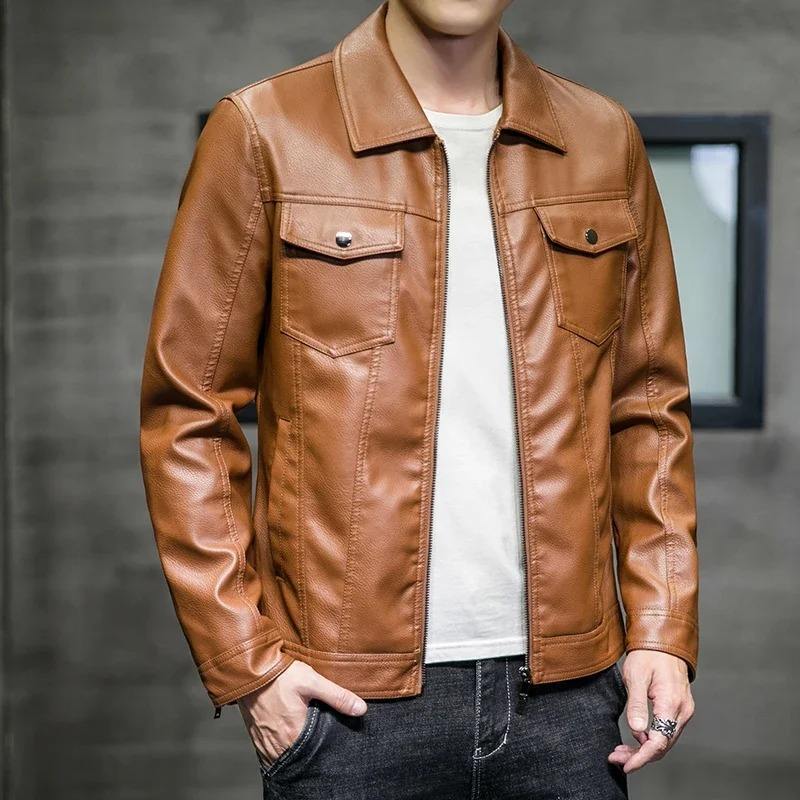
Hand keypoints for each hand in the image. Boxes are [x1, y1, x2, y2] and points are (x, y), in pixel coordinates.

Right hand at [238, 660, 367, 764]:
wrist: (247, 668)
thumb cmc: (279, 674)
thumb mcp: (312, 681)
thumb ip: (337, 696)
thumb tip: (360, 709)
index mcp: (293, 733)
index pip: (315, 752)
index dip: (325, 747)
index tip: (331, 741)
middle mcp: (277, 743)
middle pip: (299, 755)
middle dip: (309, 749)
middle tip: (317, 737)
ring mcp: (264, 740)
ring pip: (284, 754)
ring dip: (293, 748)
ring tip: (303, 736)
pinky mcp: (255, 733)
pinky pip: (270, 749)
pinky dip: (279, 745)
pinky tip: (286, 734)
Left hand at [608, 650, 694, 773]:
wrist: (663, 641)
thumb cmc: (648, 655)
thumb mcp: (636, 676)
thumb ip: (637, 704)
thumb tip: (636, 729)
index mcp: (671, 704)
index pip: (658, 742)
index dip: (642, 758)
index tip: (625, 765)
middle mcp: (682, 711)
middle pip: (662, 745)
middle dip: (639, 756)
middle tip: (616, 758)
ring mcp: (682, 711)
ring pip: (664, 740)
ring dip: (643, 749)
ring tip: (621, 750)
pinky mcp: (678, 709)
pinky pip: (666, 731)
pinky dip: (650, 738)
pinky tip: (636, 737)